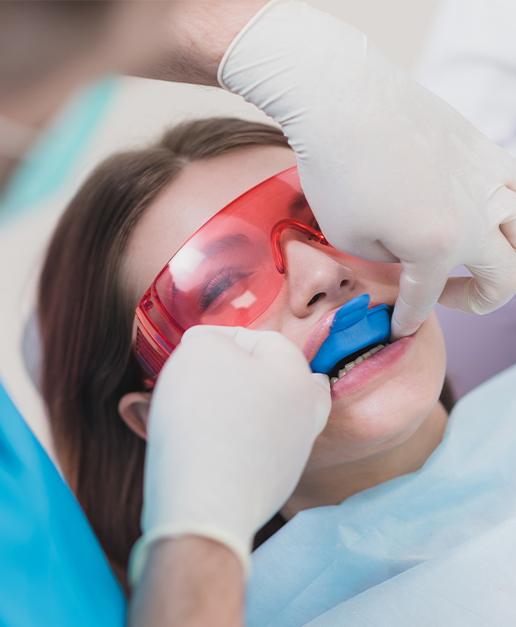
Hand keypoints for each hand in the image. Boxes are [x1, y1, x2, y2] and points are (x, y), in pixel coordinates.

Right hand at [130, 325, 329, 581]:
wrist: (205, 504)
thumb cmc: (203, 417)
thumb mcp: (200, 351)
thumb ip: (209, 339)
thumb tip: (210, 348)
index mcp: (297, 374)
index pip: (262, 339)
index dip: (221, 337)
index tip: (190, 349)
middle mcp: (306, 413)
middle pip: (279, 379)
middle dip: (245, 373)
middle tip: (211, 377)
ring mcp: (294, 453)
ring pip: (270, 415)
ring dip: (241, 407)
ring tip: (203, 410)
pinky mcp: (275, 485)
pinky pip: (256, 450)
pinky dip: (236, 441)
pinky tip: (209, 444)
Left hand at [219, 0, 515, 336]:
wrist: (343, 99)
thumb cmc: (337, 171)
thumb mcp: (351, 238)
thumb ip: (390, 262)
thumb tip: (408, 260)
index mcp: (440, 246)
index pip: (427, 299)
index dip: (409, 319)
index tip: (398, 327)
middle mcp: (478, 216)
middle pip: (504, 279)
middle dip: (476, 301)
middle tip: (444, 296)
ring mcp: (489, 179)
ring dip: (504, 258)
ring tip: (473, 258)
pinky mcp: (484, 149)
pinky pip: (513, 189)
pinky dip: (503, 211)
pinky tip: (477, 210)